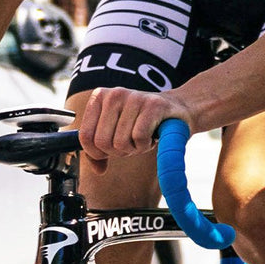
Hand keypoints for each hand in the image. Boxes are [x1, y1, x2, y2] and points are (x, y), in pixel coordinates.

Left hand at [78, 87, 192, 170]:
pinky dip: (146, 145)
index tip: (111, 149)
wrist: (179, 110)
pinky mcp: (153, 105)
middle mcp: (114, 94)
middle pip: (102, 142)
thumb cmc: (144, 122)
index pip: (85, 136)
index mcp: (99, 97)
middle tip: (132, 142)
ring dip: (134, 148)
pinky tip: (152, 135)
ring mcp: (134, 97)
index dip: (97, 152)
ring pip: (120, 142)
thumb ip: (99, 150)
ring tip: (143, 136)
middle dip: (118, 151)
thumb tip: (98, 169)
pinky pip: (139, 138)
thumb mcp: (115, 132)